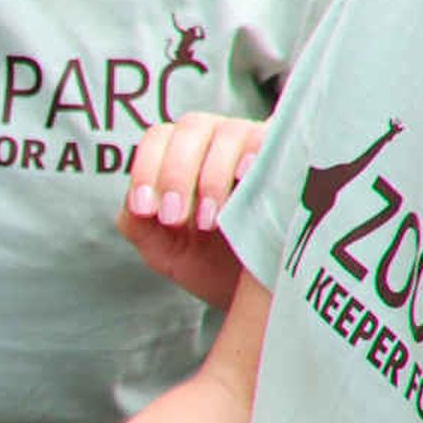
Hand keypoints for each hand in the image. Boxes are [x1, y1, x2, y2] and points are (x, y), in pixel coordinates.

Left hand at [122, 113, 265, 307]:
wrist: (257, 294)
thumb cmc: (208, 263)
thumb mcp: (164, 249)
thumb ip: (137, 224)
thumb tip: (134, 203)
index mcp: (181, 153)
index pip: (159, 138)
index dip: (147, 169)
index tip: (147, 210)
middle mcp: (216, 139)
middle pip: (191, 128)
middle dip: (177, 174)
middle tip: (175, 219)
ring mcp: (254, 143)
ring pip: (229, 134)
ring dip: (212, 176)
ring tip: (209, 223)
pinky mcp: (288, 157)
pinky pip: (272, 144)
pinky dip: (255, 158)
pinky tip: (246, 182)